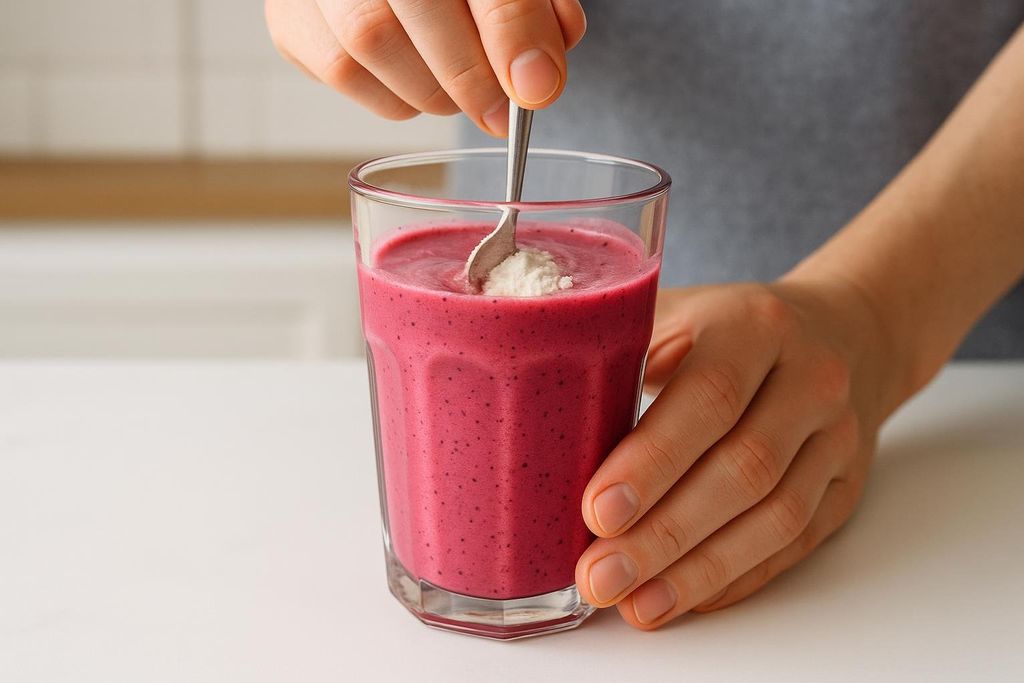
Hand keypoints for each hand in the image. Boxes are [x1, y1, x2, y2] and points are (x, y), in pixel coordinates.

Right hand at [265, 0, 585, 135]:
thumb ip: (526, 8)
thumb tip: (539, 77)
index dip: (509, 34)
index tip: (538, 87)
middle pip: (404, 14)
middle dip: (467, 76)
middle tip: (502, 112)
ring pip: (366, 48)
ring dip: (431, 90)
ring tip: (460, 87)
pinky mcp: (290, 21)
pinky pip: (341, 74)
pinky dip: (393, 96)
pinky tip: (416, 78)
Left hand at [575, 279, 890, 628]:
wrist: (842, 334)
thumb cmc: (730, 327)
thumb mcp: (678, 312)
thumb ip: (622, 350)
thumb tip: (540, 417)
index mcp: (755, 327)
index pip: (710, 397)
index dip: (652, 461)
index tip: (596, 511)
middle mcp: (810, 380)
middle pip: (744, 468)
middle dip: (665, 532)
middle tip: (600, 575)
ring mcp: (838, 436)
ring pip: (776, 517)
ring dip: (699, 570)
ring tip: (635, 602)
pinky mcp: (846, 484)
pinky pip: (795, 544)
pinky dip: (736, 578)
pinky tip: (683, 597)